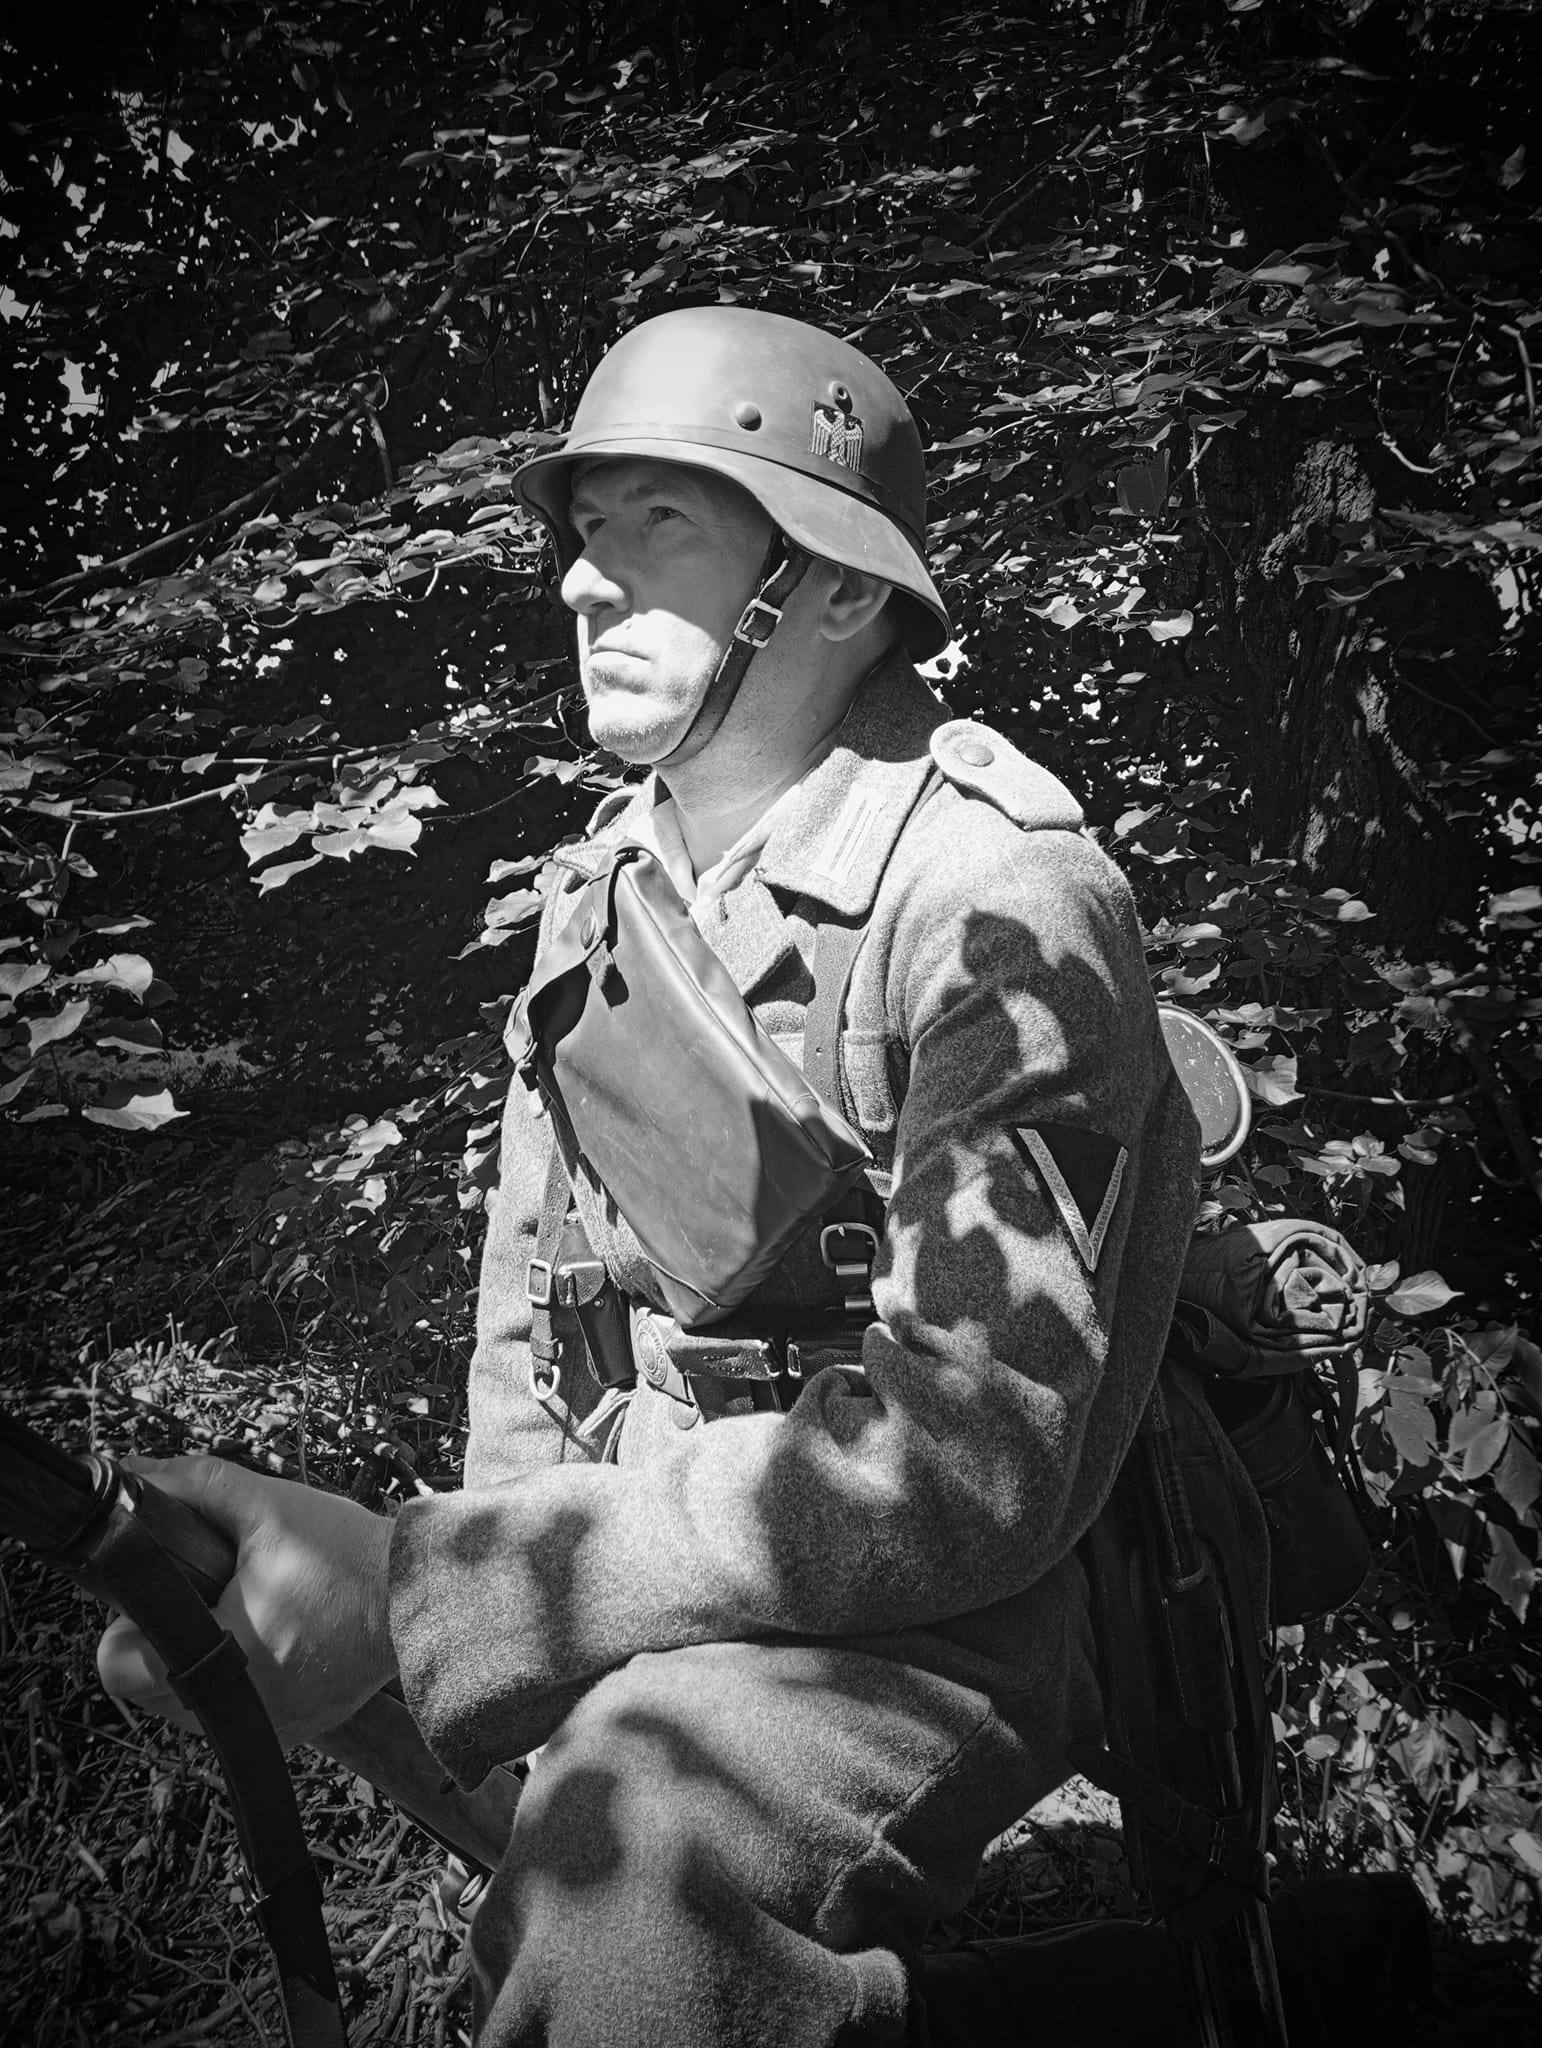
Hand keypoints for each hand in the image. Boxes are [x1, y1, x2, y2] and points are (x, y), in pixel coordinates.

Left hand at [97, 1455, 397, 1749]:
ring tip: (245, 1616)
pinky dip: (243, 1681)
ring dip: (200, 1663)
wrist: (420, 1594)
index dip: (130, 1623)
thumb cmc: (349, 1555)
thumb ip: (195, 1485)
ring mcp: (267, 1726)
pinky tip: (274, 1639)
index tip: (170, 1594)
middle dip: (166, 1640)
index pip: (117, 1666)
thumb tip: (136, 1473)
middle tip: (213, 1596)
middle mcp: (239, 1706)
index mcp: (221, 1654)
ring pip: (191, 1704)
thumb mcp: (268, 1506)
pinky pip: (238, 1712)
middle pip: (149, 1686)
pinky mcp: (294, 1731)